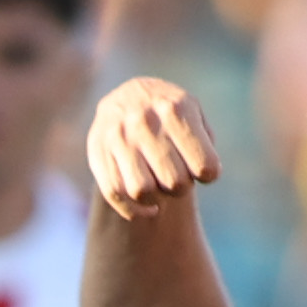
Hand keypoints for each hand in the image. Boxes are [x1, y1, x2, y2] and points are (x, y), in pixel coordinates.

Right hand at [88, 76, 221, 218]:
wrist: (126, 96)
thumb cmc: (169, 112)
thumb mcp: (193, 111)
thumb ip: (204, 140)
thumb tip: (204, 173)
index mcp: (175, 110)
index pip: (204, 166)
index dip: (208, 175)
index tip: (202, 169)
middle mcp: (145, 122)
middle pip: (174, 183)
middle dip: (181, 186)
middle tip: (178, 174)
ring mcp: (119, 138)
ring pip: (142, 192)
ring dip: (156, 198)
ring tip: (158, 185)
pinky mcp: (98, 153)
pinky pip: (116, 195)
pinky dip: (135, 210)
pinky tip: (147, 207)